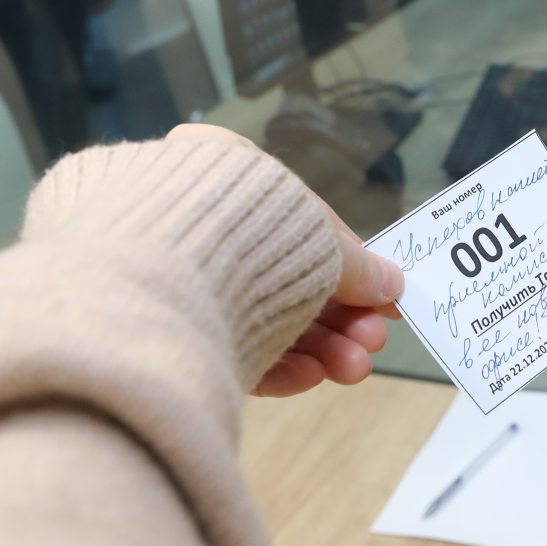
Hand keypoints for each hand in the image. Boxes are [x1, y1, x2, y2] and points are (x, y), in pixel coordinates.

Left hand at [166, 124, 402, 397]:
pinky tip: (312, 376)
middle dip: (337, 316)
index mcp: (223, 169)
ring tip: (355, 368)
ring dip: (316, 345)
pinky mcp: (160, 327)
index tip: (384, 298)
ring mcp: (170, 273)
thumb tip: (391, 284)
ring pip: (257, 314)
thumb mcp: (322, 243)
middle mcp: (192, 218)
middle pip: (282, 275)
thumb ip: (356, 266)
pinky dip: (272, 362)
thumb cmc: (245, 232)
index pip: (298, 218)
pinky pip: (224, 343)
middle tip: (373, 341)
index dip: (350, 262)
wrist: (155, 276)